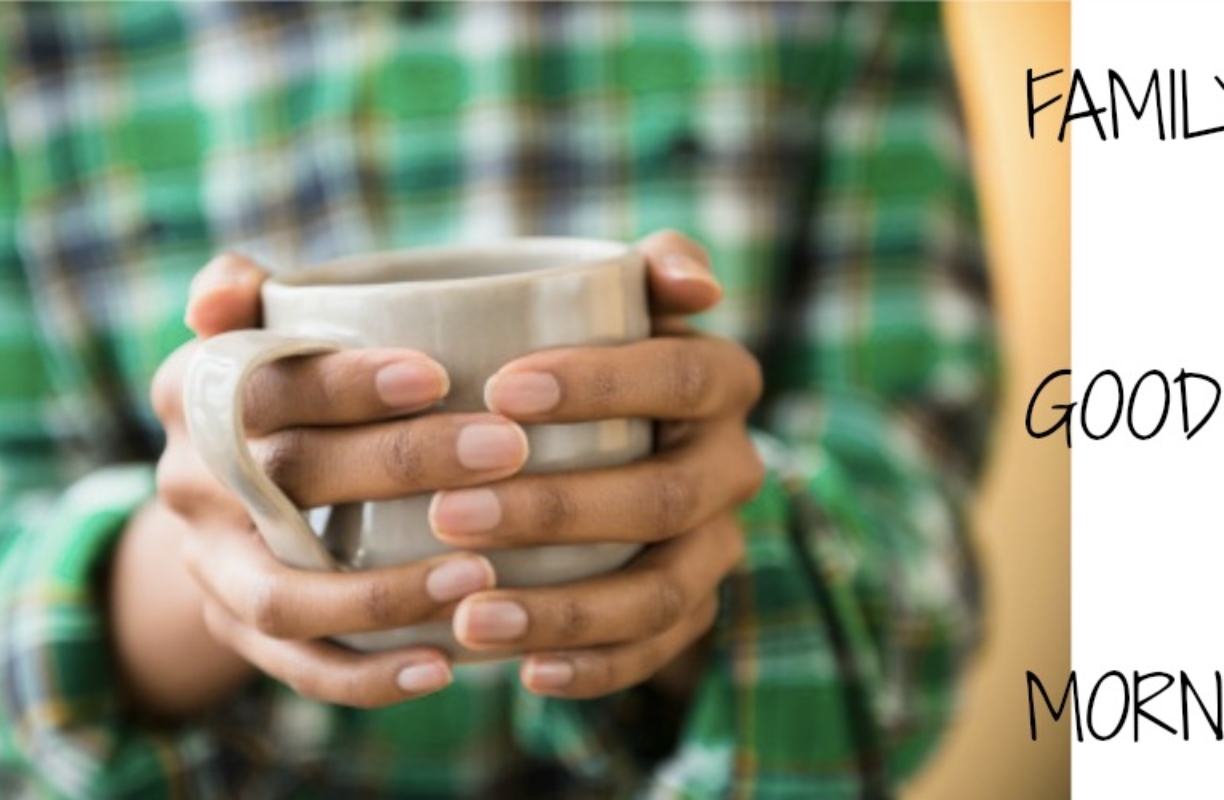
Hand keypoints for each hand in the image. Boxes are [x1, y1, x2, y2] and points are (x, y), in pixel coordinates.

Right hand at [137, 253, 534, 710]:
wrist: (233, 496)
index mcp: (194, 392)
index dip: (345, 380)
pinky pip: (300, 668)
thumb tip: (225, 287)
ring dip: (385, 590)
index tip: (438, 372)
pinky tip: (443, 664)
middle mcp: (190, 482)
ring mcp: (212, 567)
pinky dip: (368, 676)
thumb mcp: (263, 331)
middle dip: (404, 462)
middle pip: (291, 478)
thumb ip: (253, 292)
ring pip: (287, 593)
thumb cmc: (288, 388)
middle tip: (508, 450)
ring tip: (480, 575)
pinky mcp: (241, 634)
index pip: (265, 381)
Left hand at [430, 230, 764, 698]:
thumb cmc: (592, 356)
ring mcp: (715, 548)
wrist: (611, 436)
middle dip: (558, 509)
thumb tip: (698, 284)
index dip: (602, 383)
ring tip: (469, 617)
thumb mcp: (621, 300)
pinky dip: (594, 669)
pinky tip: (524, 674)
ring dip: (565, 610)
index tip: (500, 389)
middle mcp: (733, 468)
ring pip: (660, 592)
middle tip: (450, 512)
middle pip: (664, 497)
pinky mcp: (691, 611)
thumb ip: (655, 268)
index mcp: (724, 383)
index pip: (682, 376)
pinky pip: (654, 652)